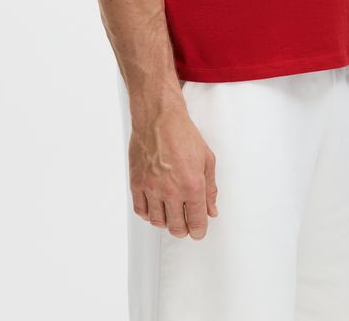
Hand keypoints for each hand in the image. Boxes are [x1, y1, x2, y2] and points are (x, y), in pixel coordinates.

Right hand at [128, 103, 218, 239]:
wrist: (158, 118)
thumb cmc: (182, 134)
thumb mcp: (207, 159)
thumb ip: (210, 188)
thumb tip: (211, 210)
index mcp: (192, 185)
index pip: (197, 222)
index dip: (199, 230)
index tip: (198, 230)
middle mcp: (171, 190)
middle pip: (177, 227)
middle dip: (184, 229)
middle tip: (185, 224)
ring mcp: (152, 188)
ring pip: (158, 222)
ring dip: (166, 222)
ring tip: (170, 213)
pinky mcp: (137, 183)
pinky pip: (141, 210)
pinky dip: (149, 213)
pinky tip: (155, 207)